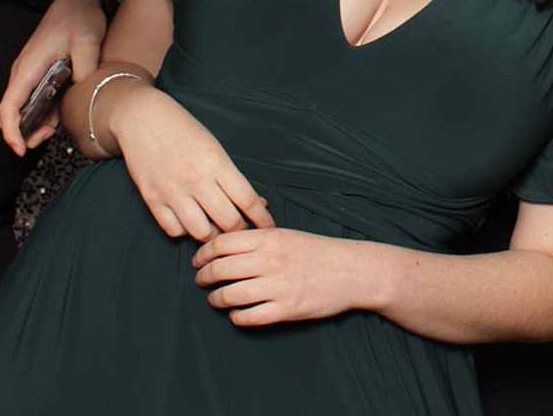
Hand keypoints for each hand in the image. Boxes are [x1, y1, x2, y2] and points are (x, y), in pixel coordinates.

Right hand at [0, 0, 106, 153]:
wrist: (78, 0)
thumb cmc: (79, 19)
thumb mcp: (87, 42)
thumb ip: (84, 70)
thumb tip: (81, 90)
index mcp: (29, 66)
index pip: (10, 105)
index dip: (11, 130)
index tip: (20, 147)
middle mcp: (25, 73)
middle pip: (14, 112)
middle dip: (24, 132)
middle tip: (45, 140)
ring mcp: (32, 74)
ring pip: (25, 108)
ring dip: (34, 124)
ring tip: (53, 132)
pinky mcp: (42, 75)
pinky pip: (37, 100)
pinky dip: (43, 114)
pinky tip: (57, 120)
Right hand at [111, 84, 275, 241]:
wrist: (143, 118)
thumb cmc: (184, 130)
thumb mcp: (215, 147)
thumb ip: (233, 177)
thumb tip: (258, 203)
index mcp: (217, 163)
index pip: (247, 200)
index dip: (262, 218)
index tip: (269, 227)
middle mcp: (196, 180)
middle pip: (228, 221)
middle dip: (241, 231)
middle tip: (243, 230)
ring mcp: (172, 191)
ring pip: (201, 232)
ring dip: (213, 235)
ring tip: (217, 229)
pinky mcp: (152, 199)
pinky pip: (173, 230)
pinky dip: (185, 231)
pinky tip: (191, 223)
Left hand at [193, 228, 381, 326]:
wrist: (353, 271)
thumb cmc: (319, 252)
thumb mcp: (288, 235)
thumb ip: (258, 239)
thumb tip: (223, 245)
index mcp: (270, 238)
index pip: (221, 243)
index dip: (203, 253)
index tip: (198, 261)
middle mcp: (271, 260)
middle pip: (220, 269)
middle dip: (204, 277)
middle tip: (201, 281)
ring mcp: (278, 286)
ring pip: (229, 295)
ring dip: (216, 299)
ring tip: (216, 299)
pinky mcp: (286, 309)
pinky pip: (248, 317)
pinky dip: (236, 317)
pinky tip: (237, 314)